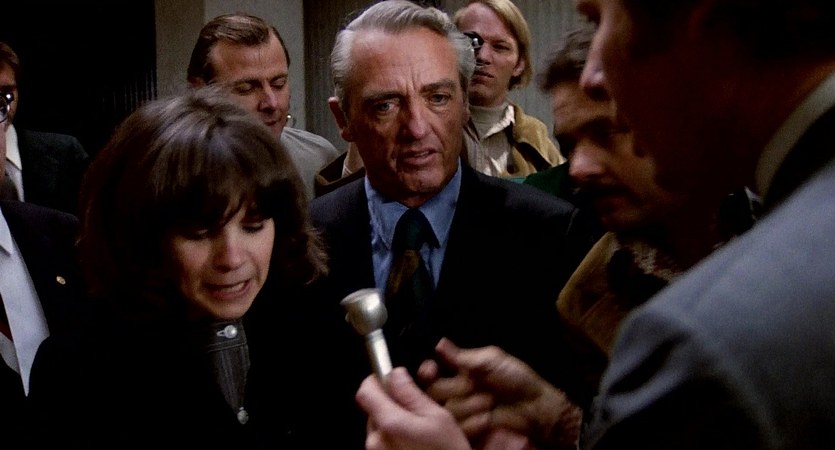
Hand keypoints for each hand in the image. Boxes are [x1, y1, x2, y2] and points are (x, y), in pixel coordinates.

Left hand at [356, 367, 472, 449]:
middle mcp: (375, 441)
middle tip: (417, 409)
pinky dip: (395, 442)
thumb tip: (396, 375)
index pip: (365, 391)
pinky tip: (416, 447)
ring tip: (420, 433)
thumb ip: (412, 395)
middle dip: (391, 405)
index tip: (391, 379)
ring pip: (379, 429)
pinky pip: (383, 447)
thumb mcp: (439, 420)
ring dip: (394, 425)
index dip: (377, 381)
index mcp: (388, 423)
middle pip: (373, 410)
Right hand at [419, 338, 581, 448]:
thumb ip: (462, 356)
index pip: (428, 371)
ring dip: (469, 405)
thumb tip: (439, 343)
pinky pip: (457, 427)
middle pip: (433, 390)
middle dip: (457, 387)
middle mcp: (453, 390)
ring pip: (445, 409)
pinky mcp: (464, 430)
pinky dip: (473, 422)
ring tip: (490, 402)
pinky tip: (487, 418)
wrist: (533, 407)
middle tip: (477, 386)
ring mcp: (458, 412)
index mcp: (457, 370)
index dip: (427, 370)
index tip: (432, 369)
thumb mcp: (491, 360)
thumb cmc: (516, 378)